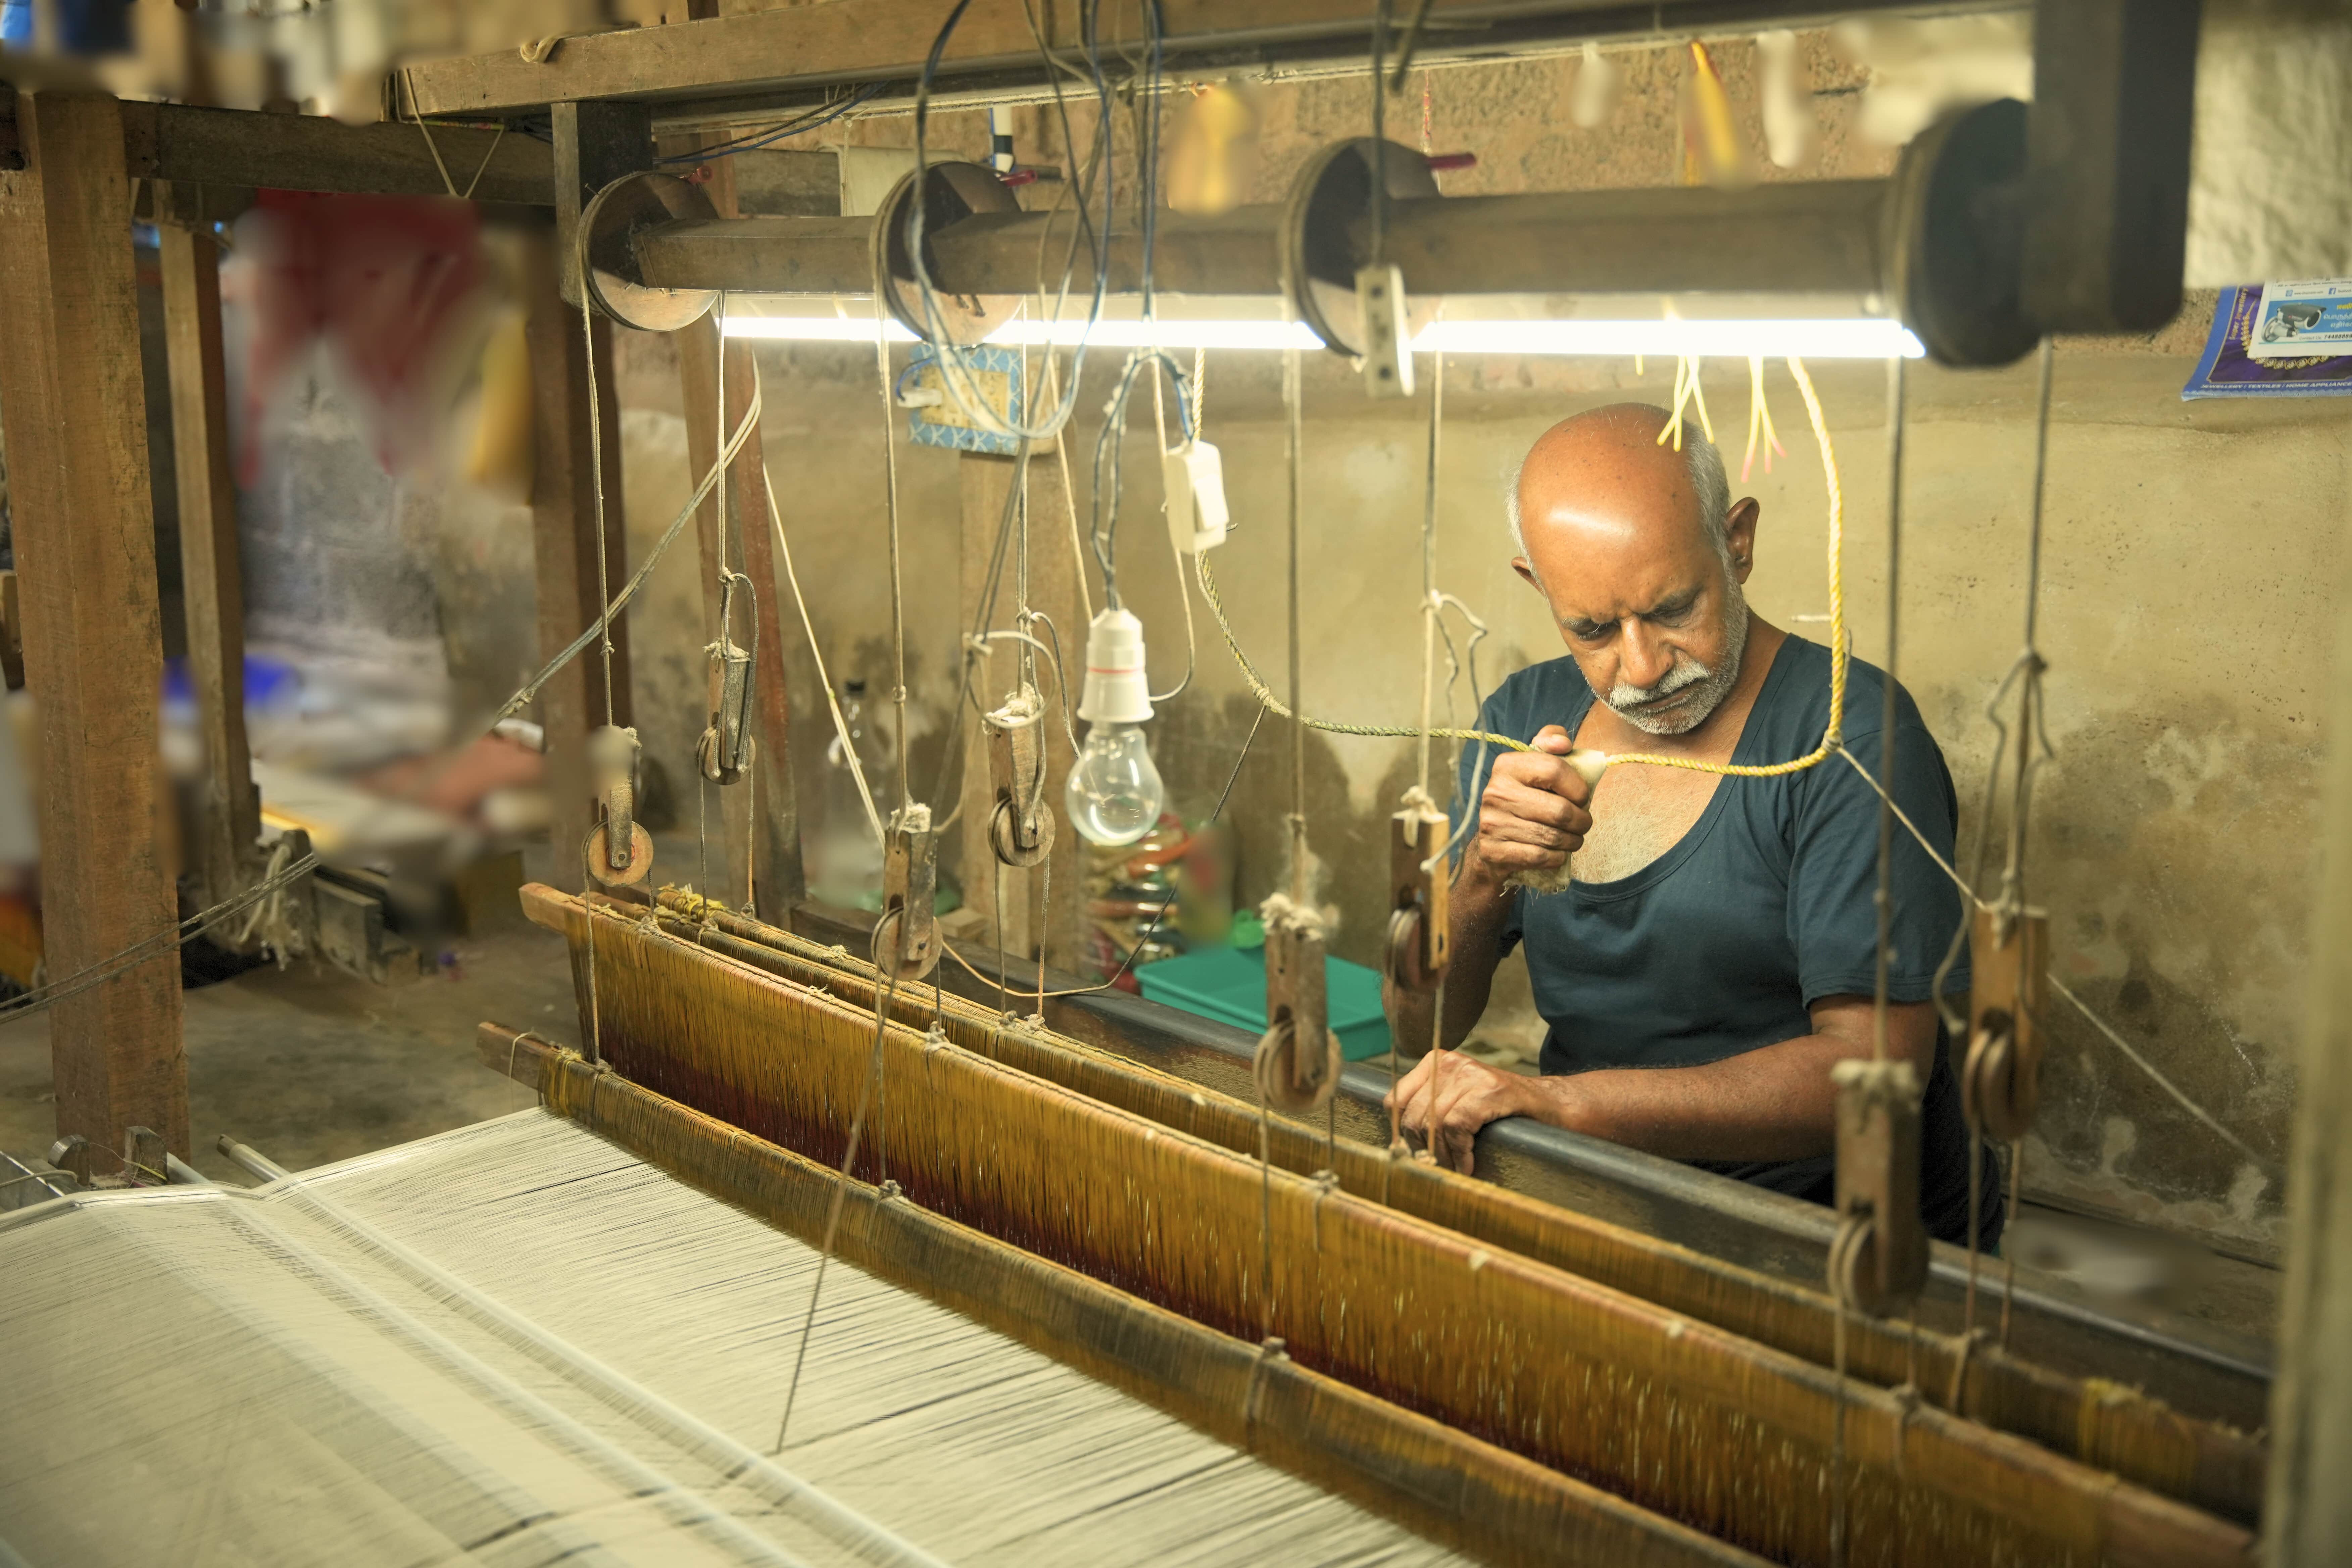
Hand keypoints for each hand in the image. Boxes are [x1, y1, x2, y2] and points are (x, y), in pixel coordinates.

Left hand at [1385, 1049, 1529, 1173]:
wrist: (1547, 1104)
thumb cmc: (1498, 1108)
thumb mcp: (1456, 1100)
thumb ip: (1429, 1110)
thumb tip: (1399, 1143)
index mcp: (1433, 1062)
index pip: (1395, 1100)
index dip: (1401, 1132)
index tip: (1414, 1153)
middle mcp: (1448, 1063)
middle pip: (1413, 1115)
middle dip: (1423, 1149)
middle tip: (1437, 1167)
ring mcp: (1470, 1073)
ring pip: (1434, 1123)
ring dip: (1443, 1155)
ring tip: (1454, 1168)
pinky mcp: (1490, 1089)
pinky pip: (1458, 1126)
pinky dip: (1461, 1153)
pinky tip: (1468, 1165)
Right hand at [1468, 724, 1593, 887]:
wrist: (1490, 842)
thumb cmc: (1524, 799)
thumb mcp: (1535, 766)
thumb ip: (1551, 743)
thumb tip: (1563, 743)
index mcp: (1506, 765)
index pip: (1554, 770)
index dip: (1579, 787)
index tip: (1583, 797)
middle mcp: (1495, 792)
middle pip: (1559, 810)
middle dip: (1581, 821)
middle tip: (1583, 824)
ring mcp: (1492, 823)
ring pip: (1552, 837)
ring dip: (1572, 841)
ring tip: (1574, 839)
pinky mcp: (1494, 851)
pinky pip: (1540, 857)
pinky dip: (1557, 858)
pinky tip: (1558, 853)